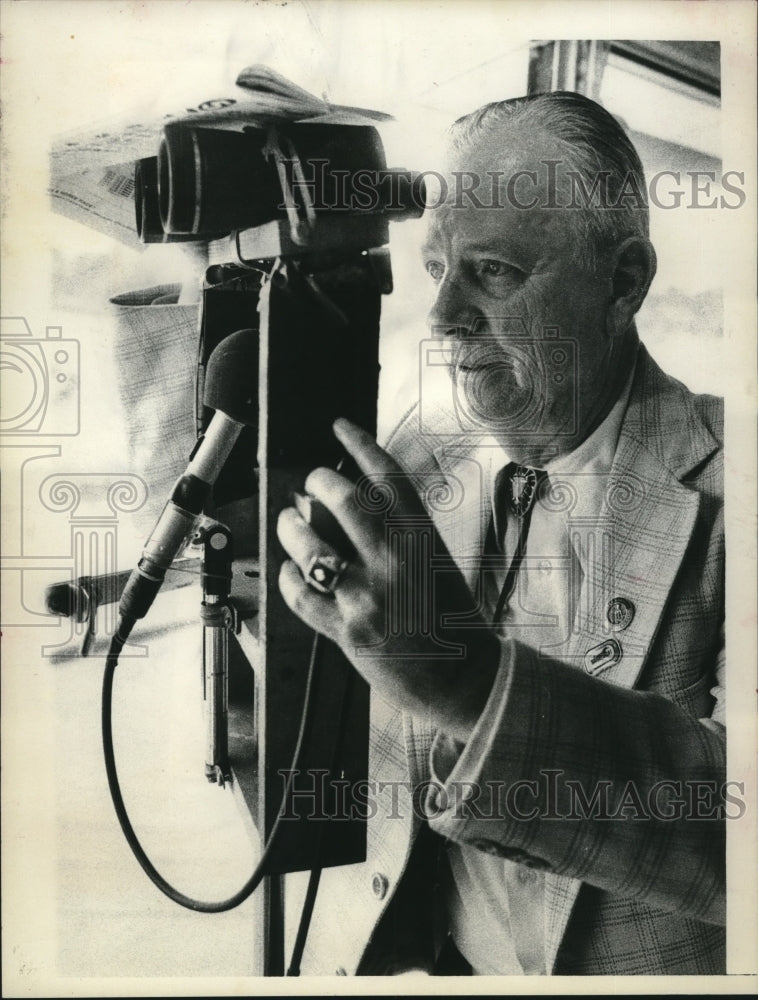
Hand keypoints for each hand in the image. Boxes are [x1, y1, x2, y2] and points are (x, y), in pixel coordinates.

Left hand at [277, 418, 499, 741]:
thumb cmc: (450, 617)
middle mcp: (395, 560)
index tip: (341, 426)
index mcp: (423, 538)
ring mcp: (368, 595)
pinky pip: (300, 593)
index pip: (388, 476)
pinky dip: (289, 576)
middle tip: (311, 482)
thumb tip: (345, 503)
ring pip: (310, 543)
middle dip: (318, 481)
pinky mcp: (347, 629)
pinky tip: (291, 571)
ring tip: (290, 522)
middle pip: (343, 500)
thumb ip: (398, 533)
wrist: (463, 677)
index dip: (360, 444)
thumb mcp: (434, 562)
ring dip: (291, 527)